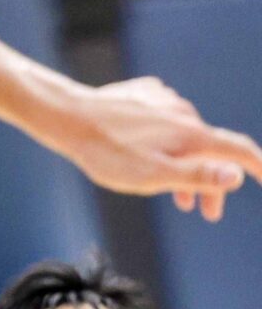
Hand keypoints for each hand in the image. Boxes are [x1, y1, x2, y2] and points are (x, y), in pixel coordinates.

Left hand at [49, 75, 261, 220]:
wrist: (66, 115)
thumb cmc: (107, 152)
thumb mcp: (154, 175)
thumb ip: (197, 176)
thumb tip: (237, 175)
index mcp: (192, 134)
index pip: (240, 150)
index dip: (261, 167)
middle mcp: (184, 112)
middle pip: (211, 149)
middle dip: (211, 182)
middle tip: (206, 214)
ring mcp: (163, 100)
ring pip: (186, 138)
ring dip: (186, 165)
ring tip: (174, 195)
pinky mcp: (143, 94)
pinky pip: (165, 122)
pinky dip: (167, 143)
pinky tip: (149, 155)